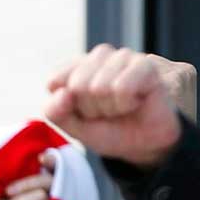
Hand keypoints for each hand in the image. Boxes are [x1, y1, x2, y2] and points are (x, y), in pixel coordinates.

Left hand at [0, 156, 55, 199]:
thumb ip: (15, 173)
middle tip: (7, 192)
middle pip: (48, 181)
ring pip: (42, 196)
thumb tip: (29, 157)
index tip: (43, 158)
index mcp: (37, 183)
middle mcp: (47, 195)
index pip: (52, 168)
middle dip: (26, 184)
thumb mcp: (2, 187)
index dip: (52, 161)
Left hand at [44, 46, 192, 168]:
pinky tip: (135, 102)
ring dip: (110, 108)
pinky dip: (126, 104)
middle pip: (77, 85)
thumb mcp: (73, 128)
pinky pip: (122, 88)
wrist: (143, 142)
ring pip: (99, 87)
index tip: (82, 113)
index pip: (55, 80)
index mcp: (77, 67)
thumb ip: (55, 112)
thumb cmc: (109, 129)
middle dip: (90, 109)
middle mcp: (99, 56)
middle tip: (106, 112)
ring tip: (122, 108)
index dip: (66, 106)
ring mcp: (123, 57)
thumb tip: (63, 93)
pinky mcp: (144, 65)